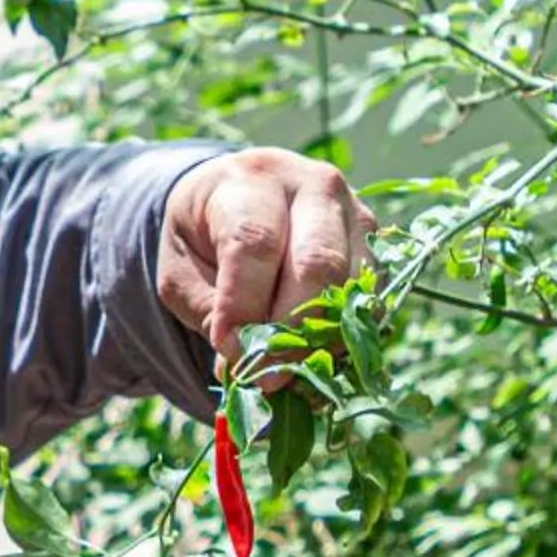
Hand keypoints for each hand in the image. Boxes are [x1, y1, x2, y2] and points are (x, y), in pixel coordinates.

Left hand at [158, 148, 377, 366]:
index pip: (255, 243)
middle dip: (291, 330)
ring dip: (320, 340)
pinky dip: (343, 335)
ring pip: (352, 286)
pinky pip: (369, 298)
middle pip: (317, 264)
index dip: (244, 305)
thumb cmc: (203, 235)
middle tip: (267, 376)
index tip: (229, 351)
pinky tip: (312, 354)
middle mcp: (314, 185)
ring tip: (286, 371)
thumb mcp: (181, 270)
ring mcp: (354, 212)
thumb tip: (243, 366)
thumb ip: (208, 313)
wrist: (239, 199)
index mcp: (252, 180)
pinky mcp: (376, 244)